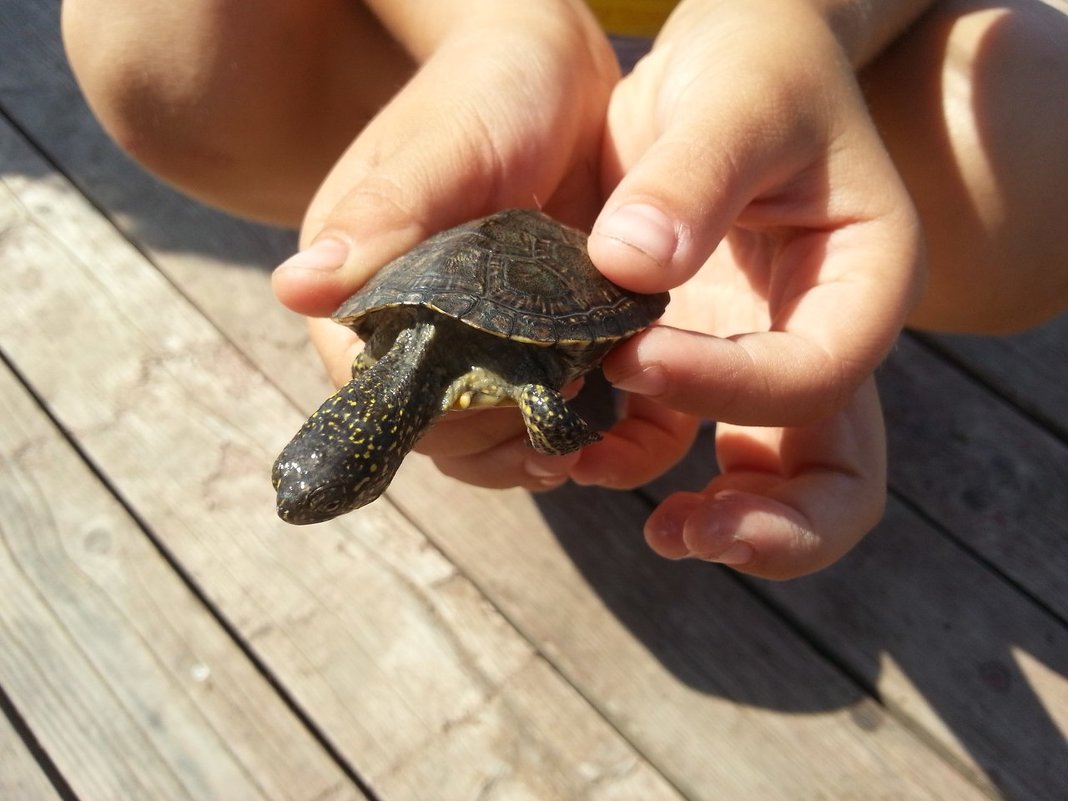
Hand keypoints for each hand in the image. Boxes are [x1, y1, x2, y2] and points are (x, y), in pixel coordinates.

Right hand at [276, 1, 623, 490]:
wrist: (560, 74)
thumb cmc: (493, 92)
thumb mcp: (444, 149)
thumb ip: (381, 217)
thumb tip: (295, 288)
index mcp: (355, 283)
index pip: (373, 389)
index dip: (436, 416)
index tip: (507, 408)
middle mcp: (398, 322)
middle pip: (427, 426)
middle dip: (490, 437)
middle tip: (561, 426)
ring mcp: (457, 337)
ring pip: (475, 432)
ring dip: (526, 444)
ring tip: (582, 431)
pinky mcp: (512, 339)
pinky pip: (520, 408)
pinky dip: (556, 422)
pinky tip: (599, 418)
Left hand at [571, 0, 923, 577]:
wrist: (730, 71)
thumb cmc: (752, 69)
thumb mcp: (733, 101)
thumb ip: (692, 177)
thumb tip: (628, 266)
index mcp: (866, 283)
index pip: (813, 373)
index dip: (724, 384)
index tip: (629, 355)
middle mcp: (825, 339)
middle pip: (838, 478)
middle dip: (773, 526)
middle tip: (685, 531)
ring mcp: (767, 361)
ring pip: (777, 482)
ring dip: (722, 522)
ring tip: (651, 526)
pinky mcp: (708, 364)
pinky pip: (694, 446)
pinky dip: (647, 465)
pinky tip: (588, 453)